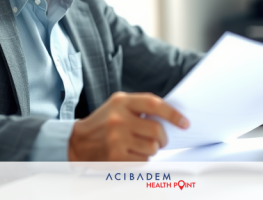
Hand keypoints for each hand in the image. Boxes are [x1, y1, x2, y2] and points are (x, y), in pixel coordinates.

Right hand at [68, 91, 189, 160]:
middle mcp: (119, 119)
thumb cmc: (104, 121)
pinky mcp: (116, 157)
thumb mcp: (118, 104)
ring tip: (143, 145)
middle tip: (160, 139)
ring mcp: (117, 140)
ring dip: (153, 149)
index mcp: (122, 102)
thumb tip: (170, 117)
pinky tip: (133, 152)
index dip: (172, 114)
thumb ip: (141, 106)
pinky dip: (143, 158)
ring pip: (152, 148)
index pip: (154, 104)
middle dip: (163, 137)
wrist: (78, 141)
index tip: (184, 123)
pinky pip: (143, 160)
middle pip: (156, 130)